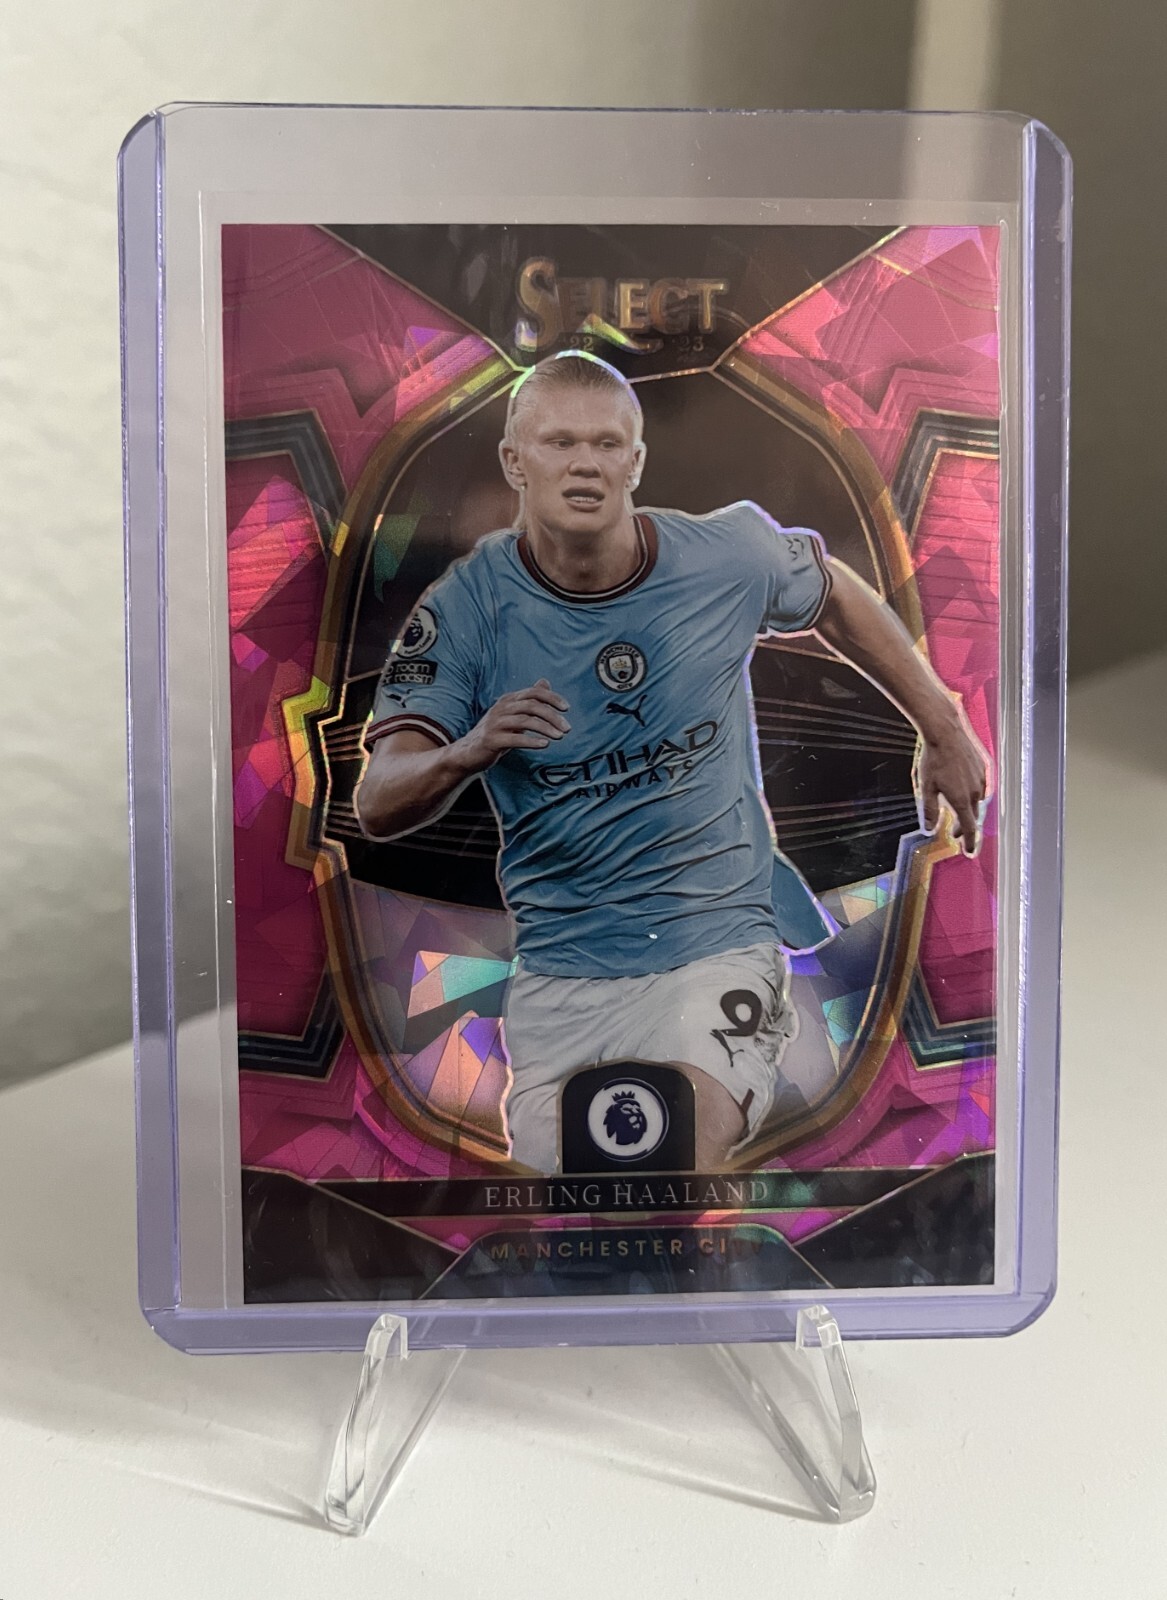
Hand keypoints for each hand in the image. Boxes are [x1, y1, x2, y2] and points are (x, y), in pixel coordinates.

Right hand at [454, 679, 569, 773]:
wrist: (469, 752)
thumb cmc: (496, 733)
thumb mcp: (513, 714)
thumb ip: (529, 700)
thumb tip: (545, 682)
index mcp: (508, 700)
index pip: (533, 693)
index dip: (552, 698)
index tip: (566, 708)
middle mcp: (501, 708)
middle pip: (531, 706)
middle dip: (552, 716)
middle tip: (567, 728)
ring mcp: (495, 724)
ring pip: (524, 721)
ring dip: (545, 728)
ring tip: (559, 736)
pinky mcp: (491, 740)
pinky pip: (514, 739)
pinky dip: (531, 741)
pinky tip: (544, 745)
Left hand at [916, 714, 989, 855]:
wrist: (946, 732)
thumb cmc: (933, 759)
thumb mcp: (926, 787)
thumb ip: (929, 810)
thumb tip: (930, 829)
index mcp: (961, 799)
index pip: (969, 828)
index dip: (969, 843)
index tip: (969, 852)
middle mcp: (974, 792)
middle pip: (972, 816)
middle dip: (964, 828)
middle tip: (955, 834)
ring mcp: (980, 779)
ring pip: (976, 801)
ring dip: (968, 810)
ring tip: (957, 811)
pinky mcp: (981, 768)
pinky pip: (979, 787)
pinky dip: (971, 795)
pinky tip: (963, 790)